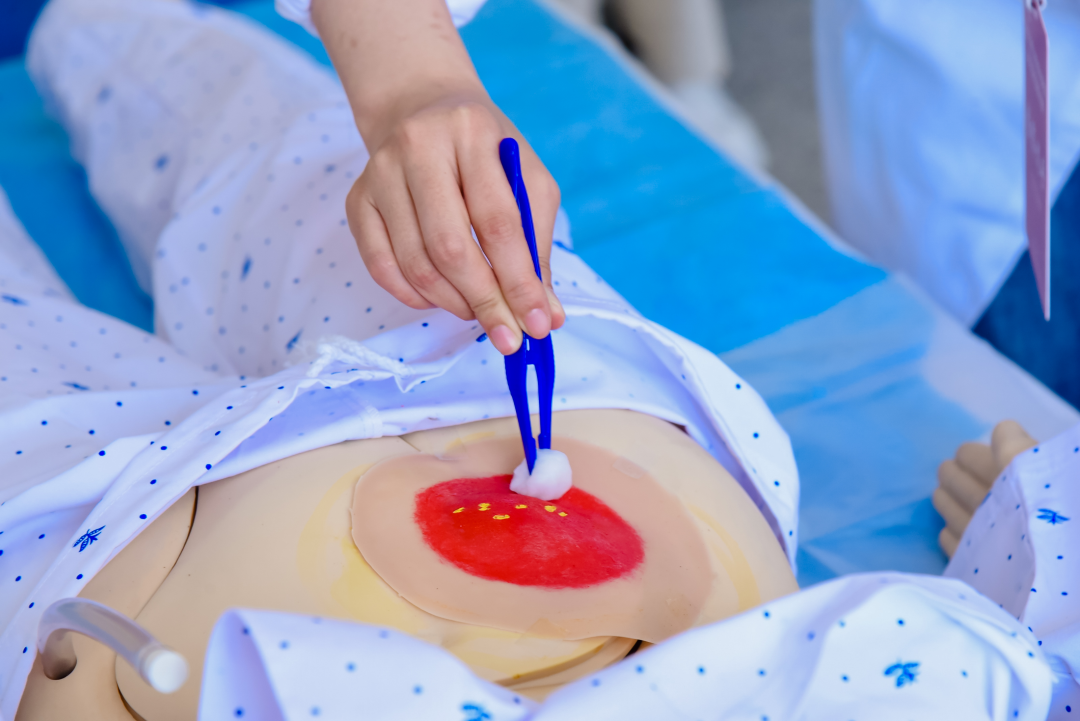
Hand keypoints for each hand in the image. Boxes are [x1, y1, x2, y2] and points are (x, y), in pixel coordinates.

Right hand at [311, 0, 563, 354]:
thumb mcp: (526, 182)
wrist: (421, 109)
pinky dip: (415, 295)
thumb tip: (545, 315)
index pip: (498, 222)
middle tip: (508, 336)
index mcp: (473, 133)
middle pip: (450, 247)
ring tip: (479, 311)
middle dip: (485, 302)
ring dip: (452, 302)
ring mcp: (379, 173)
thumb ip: (537, 247)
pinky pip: (381, 266)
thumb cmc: (486, 152)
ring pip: (415, 263)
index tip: (536, 325)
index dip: (519, 281)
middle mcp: (419, 146)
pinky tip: (441, 298)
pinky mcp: (357, 199)